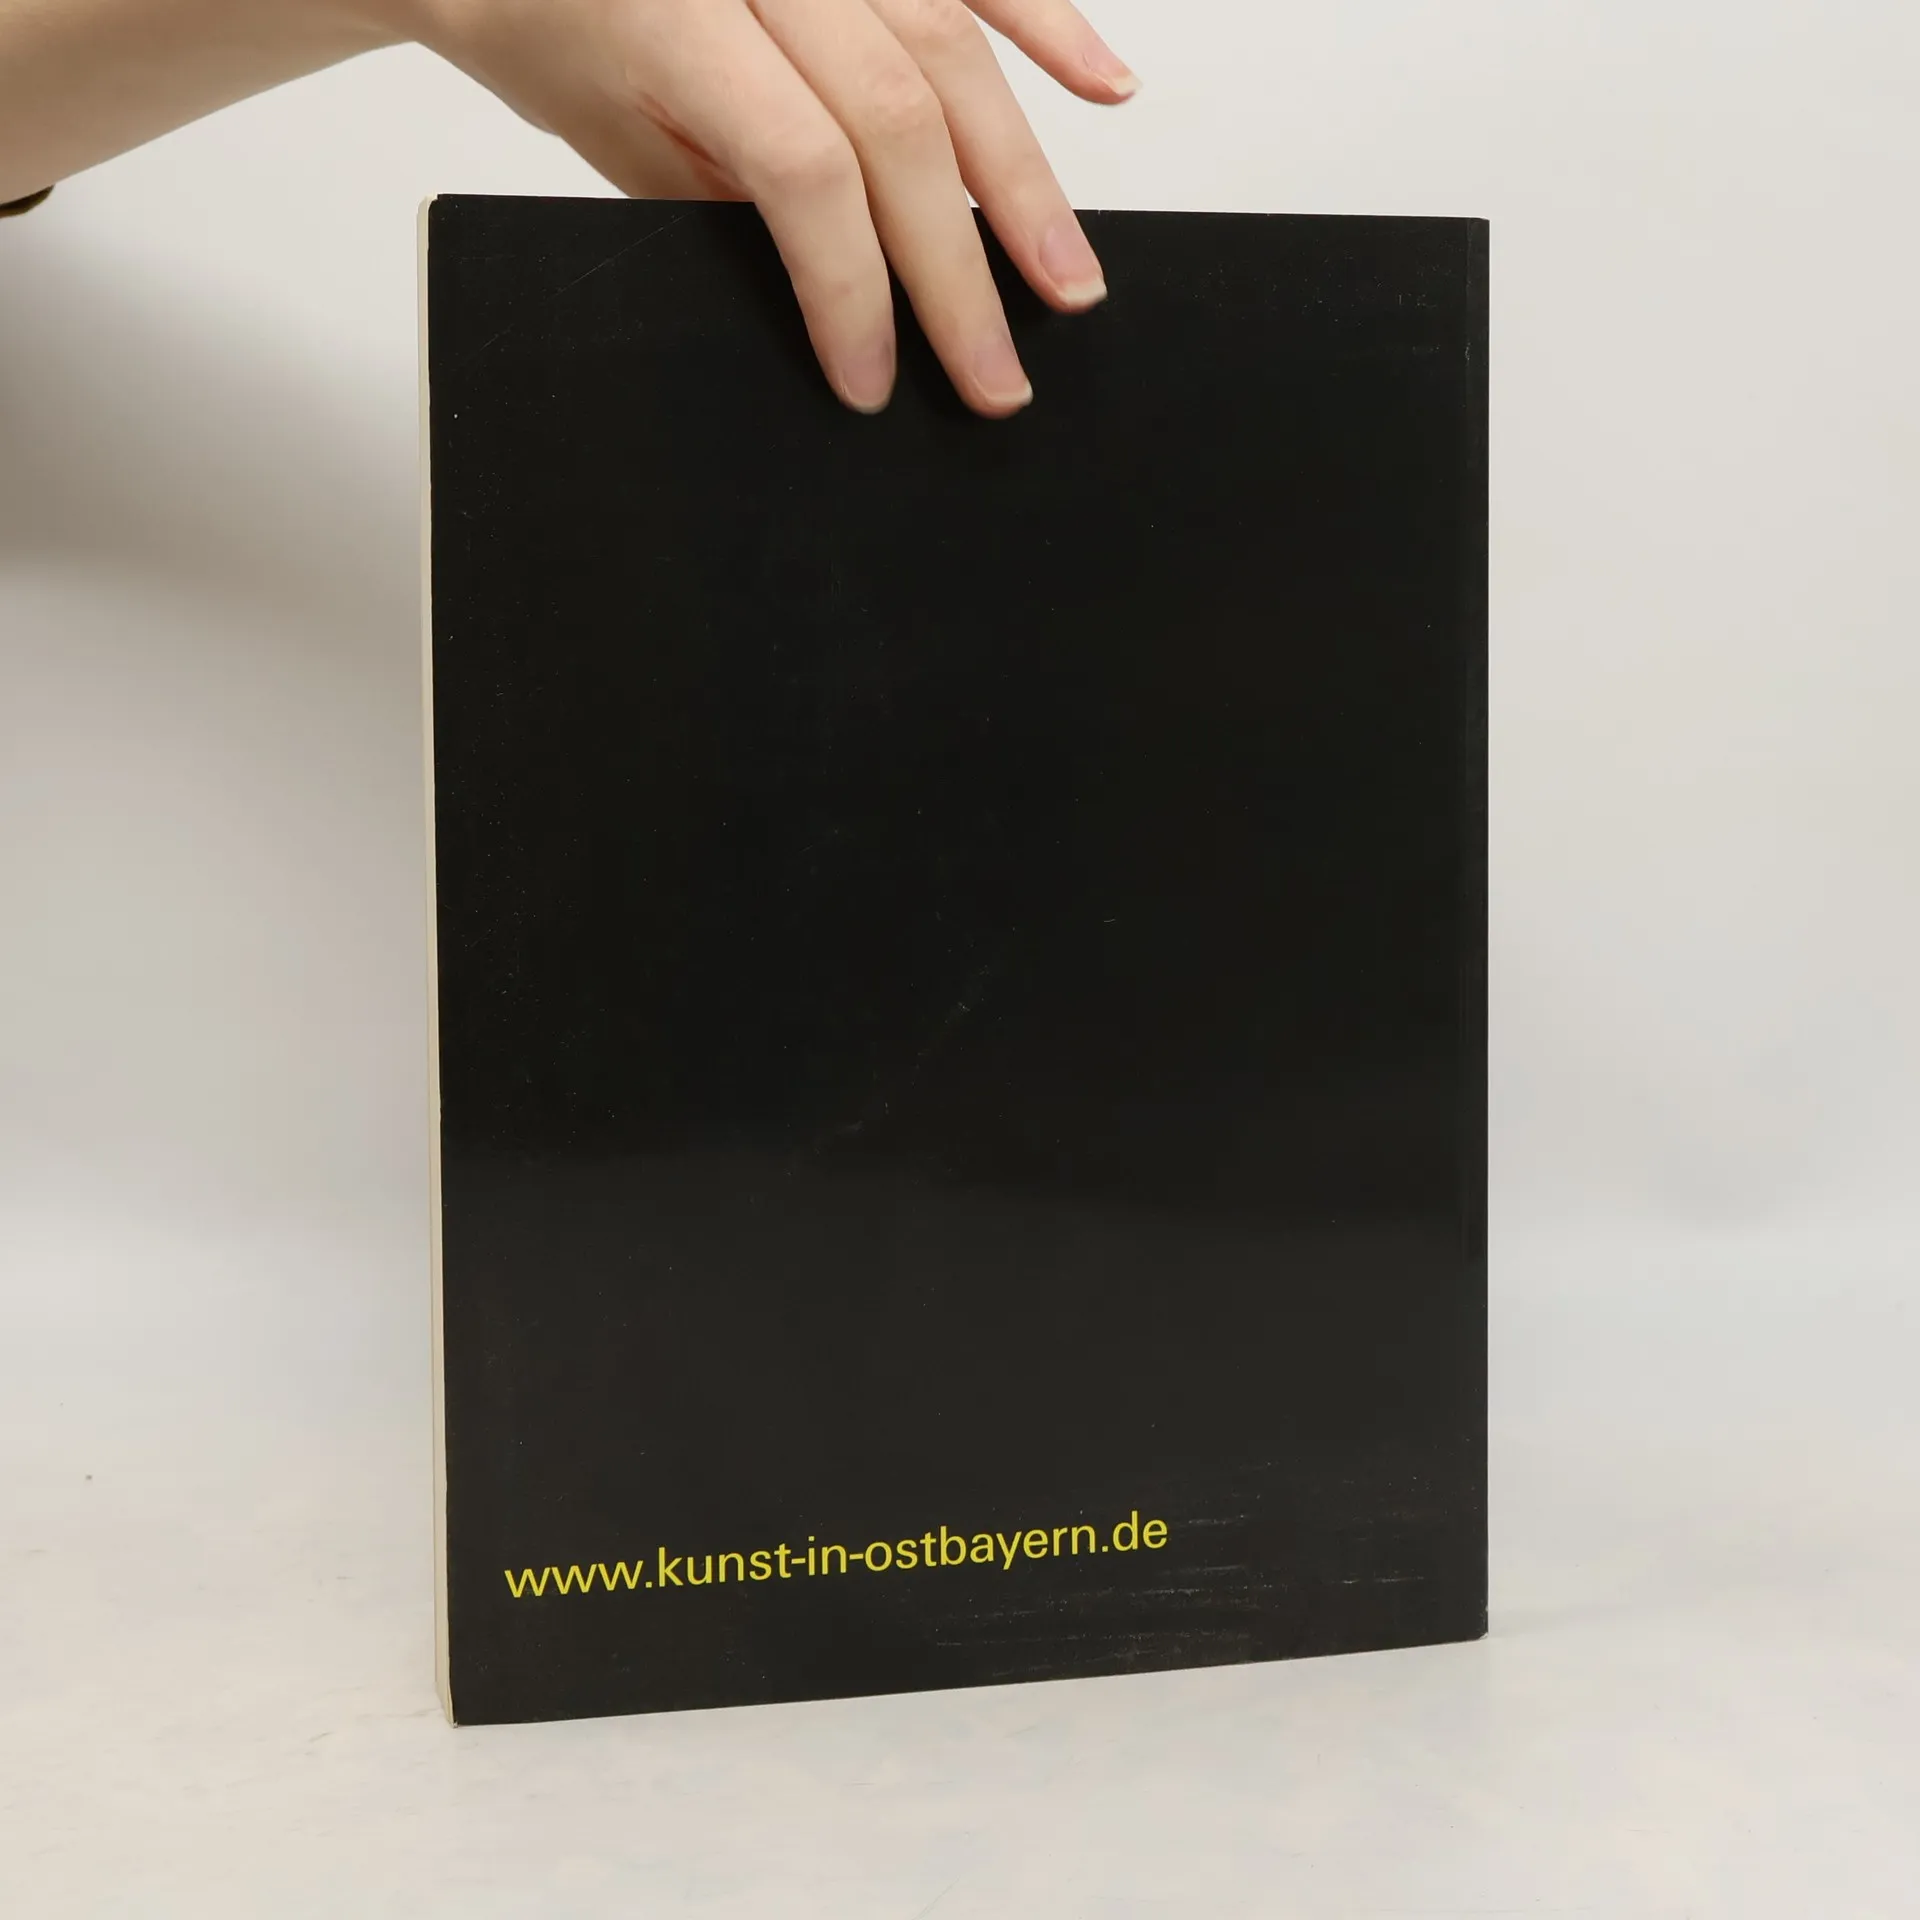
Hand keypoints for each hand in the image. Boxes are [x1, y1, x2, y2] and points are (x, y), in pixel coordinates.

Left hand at [405, 0, 1137, 414]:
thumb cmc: (541, 20)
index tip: (873, 383)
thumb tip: (840, 292)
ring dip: (1024, 175)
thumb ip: (721, 202)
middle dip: (960, 266)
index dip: (850, 286)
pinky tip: (1104, 88)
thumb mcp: (608, 135)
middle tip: (1000, 375)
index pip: (802, 166)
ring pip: (953, 46)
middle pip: (899, 118)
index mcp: (677, 13)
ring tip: (1067, 280)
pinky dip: (1046, 21)